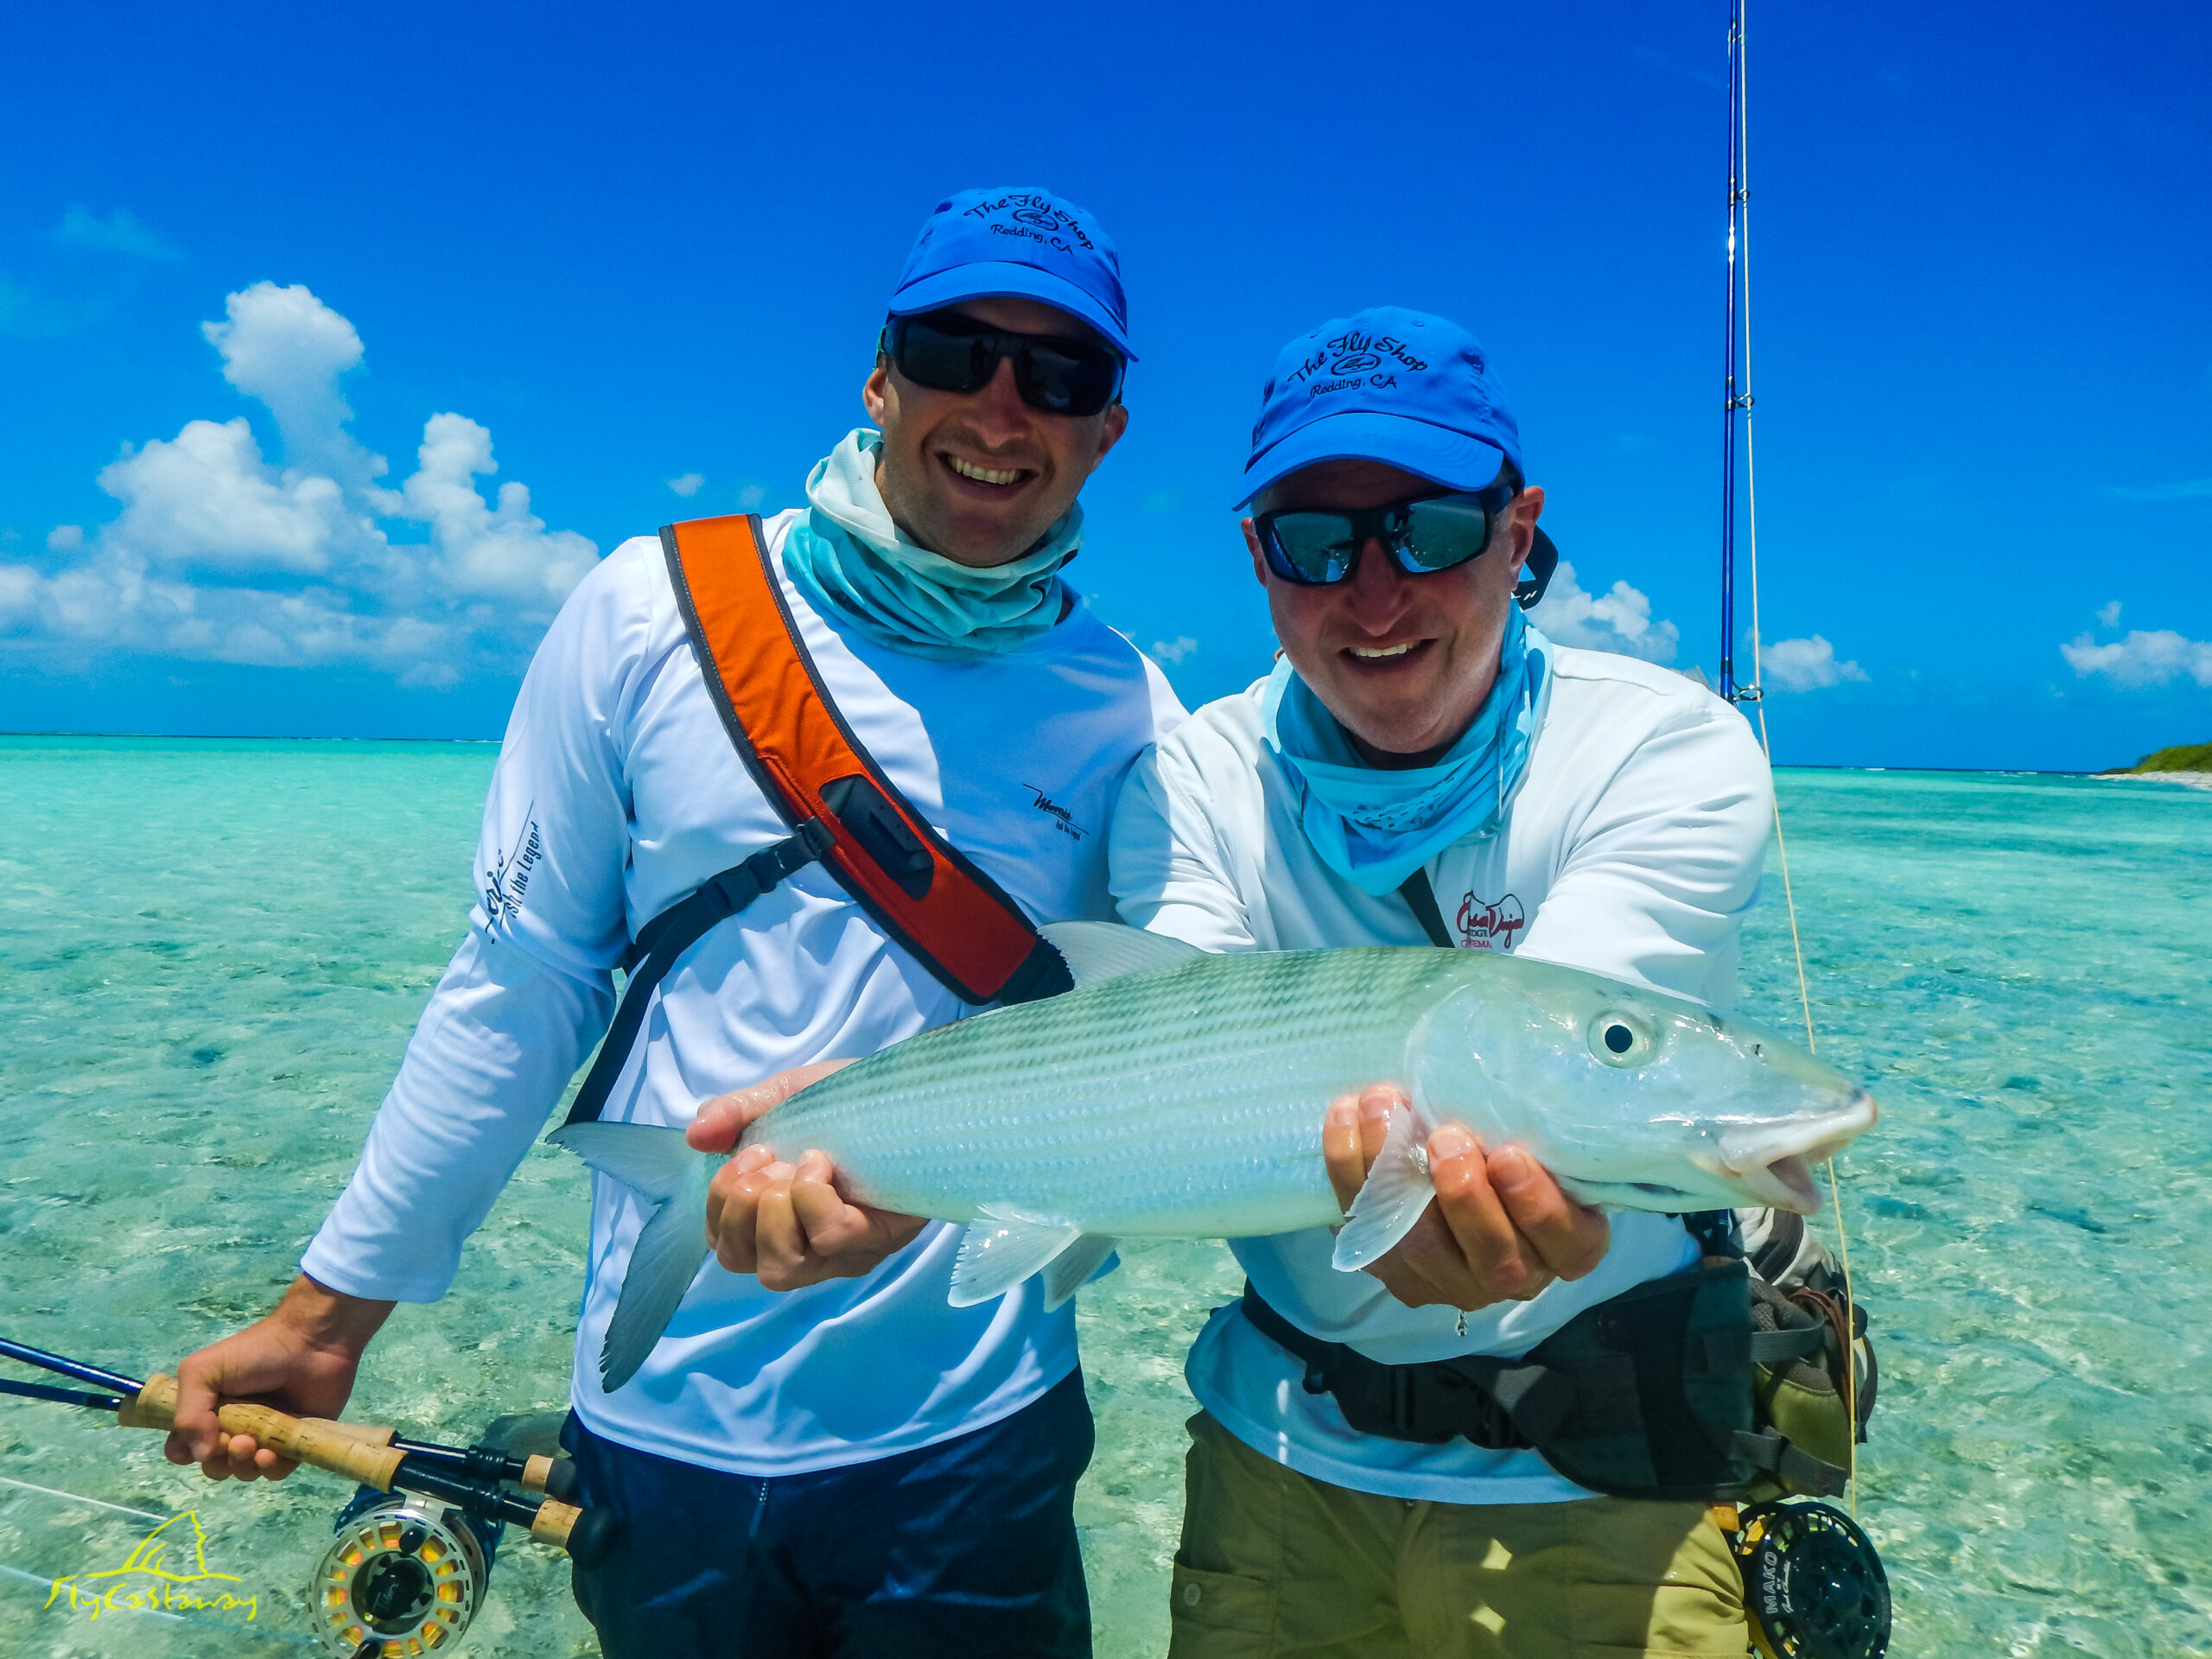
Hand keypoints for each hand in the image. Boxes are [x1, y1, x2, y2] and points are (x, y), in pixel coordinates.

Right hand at [163, 1275, 393, 1481]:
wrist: (311, 1343)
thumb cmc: (254, 1353)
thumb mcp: (202, 1371)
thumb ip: (187, 1414)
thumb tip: (198, 1455)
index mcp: (206, 1412)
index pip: (182, 1448)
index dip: (184, 1451)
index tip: (194, 1439)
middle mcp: (232, 1428)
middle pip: (212, 1466)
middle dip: (216, 1461)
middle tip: (233, 1439)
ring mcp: (263, 1437)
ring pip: (242, 1472)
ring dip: (241, 1466)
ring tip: (251, 1443)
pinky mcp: (293, 1443)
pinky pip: (275, 1473)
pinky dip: (269, 1469)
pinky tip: (270, 1454)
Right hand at [692, 1061, 927, 1291]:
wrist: (914, 1087)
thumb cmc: (849, 1101)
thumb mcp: (782, 1097)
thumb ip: (735, 1113)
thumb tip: (696, 1134)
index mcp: (779, 1220)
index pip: (725, 1248)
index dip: (719, 1206)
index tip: (744, 1155)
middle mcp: (809, 1247)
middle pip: (742, 1262)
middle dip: (739, 1205)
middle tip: (770, 1160)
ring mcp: (844, 1251)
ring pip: (782, 1266)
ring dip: (776, 1207)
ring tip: (799, 1162)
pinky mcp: (878, 1238)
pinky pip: (829, 1238)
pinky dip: (812, 1196)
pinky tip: (823, 1164)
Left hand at [1324, 1083, 1609, 1312]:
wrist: (1459, 1173)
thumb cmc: (1514, 1146)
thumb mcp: (1543, 1141)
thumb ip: (1536, 1131)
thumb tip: (1503, 1085)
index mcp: (1566, 1247)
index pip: (1566, 1242)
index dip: (1536, 1205)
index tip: (1507, 1155)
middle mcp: (1513, 1277)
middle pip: (1492, 1257)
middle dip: (1463, 1195)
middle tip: (1444, 1137)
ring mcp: (1447, 1282)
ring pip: (1419, 1247)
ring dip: (1394, 1173)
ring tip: (1383, 1109)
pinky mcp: (1393, 1270)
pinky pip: (1364, 1228)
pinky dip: (1348, 1168)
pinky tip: (1346, 1116)